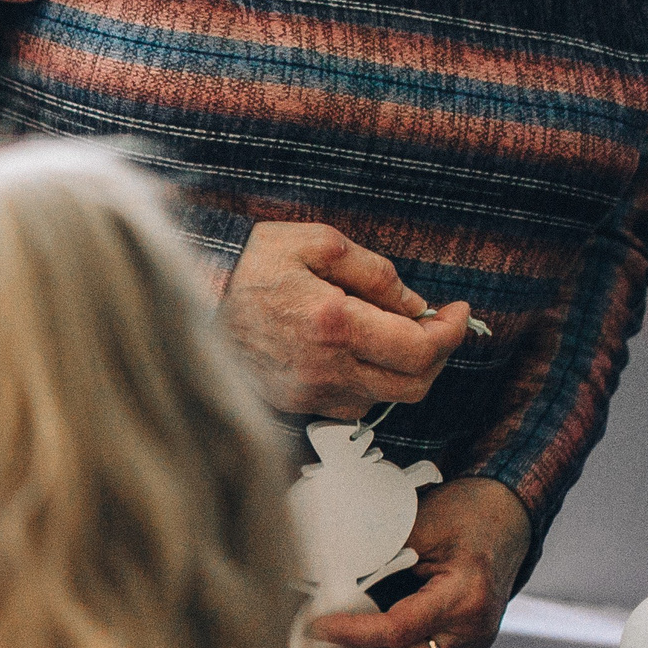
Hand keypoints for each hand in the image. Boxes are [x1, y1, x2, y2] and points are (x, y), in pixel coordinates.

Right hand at [220, 222, 471, 418]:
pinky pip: (352, 406)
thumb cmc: (252, 266)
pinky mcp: (294, 402)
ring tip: (395, 337)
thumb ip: (374, 272)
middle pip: (413, 386)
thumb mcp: (317, 242)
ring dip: (405, 371)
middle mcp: (324, 367)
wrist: (190, 300)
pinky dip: (370, 384)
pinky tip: (358, 355)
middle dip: (438, 356)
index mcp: (334, 323)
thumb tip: (414, 304)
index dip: (452, 332)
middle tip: (436, 326)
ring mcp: (308, 391)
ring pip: (385, 400)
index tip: (458, 312)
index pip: (420, 348)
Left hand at [309, 478, 531, 647]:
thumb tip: (319, 580)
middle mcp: (472, 629)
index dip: (353, 633)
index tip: (315, 628)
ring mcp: (470, 646)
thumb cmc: (463, 516)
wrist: (506, 518)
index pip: (398, 628)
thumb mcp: (420, 524)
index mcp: (464, 594)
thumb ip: (378, 556)